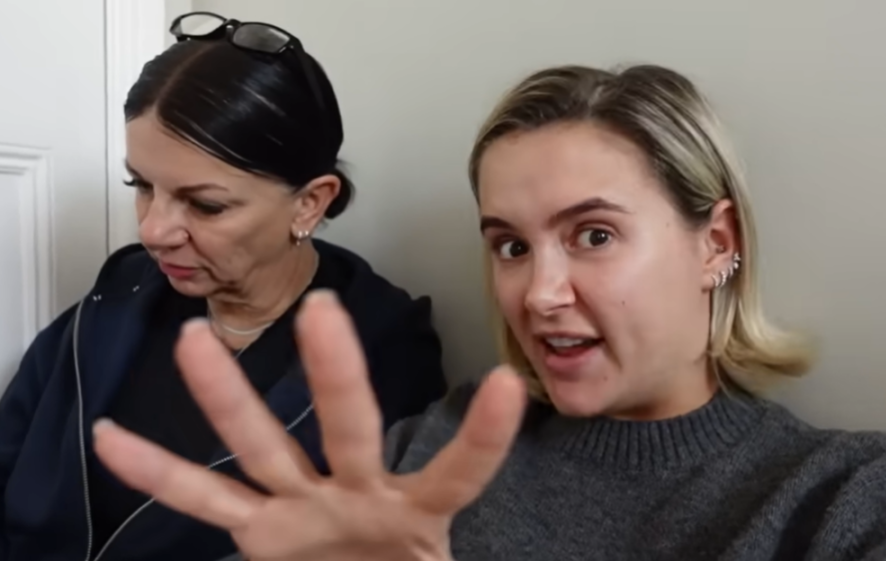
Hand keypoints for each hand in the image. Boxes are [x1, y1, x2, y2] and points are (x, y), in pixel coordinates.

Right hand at [93, 290, 526, 560]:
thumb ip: (458, 549)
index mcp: (418, 513)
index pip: (457, 471)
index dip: (480, 435)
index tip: (504, 385)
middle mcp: (356, 495)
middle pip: (347, 426)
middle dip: (337, 375)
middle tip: (323, 310)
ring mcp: (303, 509)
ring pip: (261, 445)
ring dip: (227, 398)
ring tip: (195, 341)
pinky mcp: (261, 535)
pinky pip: (205, 501)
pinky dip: (159, 475)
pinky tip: (116, 439)